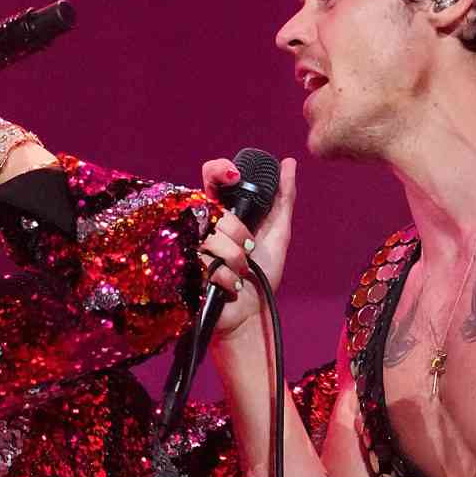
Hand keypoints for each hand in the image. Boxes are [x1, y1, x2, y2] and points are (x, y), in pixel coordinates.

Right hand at [199, 155, 296, 345]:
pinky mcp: (186, 272)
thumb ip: (283, 198)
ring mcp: (192, 248)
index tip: (234, 176)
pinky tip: (230, 285)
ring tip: (241, 272)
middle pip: (216, 212)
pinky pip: (207, 265)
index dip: (219, 170)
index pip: (211, 178)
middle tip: (249, 250)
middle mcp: (203, 226)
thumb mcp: (278, 234)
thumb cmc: (262, 276)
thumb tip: (289, 163)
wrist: (252, 313)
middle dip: (240, 234)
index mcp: (222, 213)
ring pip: (212, 239)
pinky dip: (227, 278)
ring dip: (236, 259)